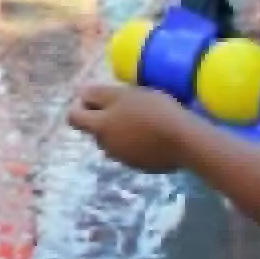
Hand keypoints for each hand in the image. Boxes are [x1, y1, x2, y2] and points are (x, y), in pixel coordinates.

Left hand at [67, 83, 193, 173]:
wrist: (185, 141)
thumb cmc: (153, 112)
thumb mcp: (125, 95)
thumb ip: (99, 94)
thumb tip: (79, 93)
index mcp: (100, 127)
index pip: (74, 118)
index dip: (80, 105)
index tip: (96, 97)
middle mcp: (107, 145)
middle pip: (95, 129)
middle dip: (102, 117)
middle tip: (124, 105)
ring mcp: (124, 158)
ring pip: (113, 140)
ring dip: (120, 130)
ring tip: (142, 118)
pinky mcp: (141, 165)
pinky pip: (130, 150)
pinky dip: (135, 142)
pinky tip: (153, 133)